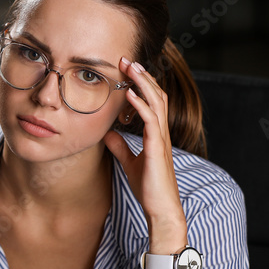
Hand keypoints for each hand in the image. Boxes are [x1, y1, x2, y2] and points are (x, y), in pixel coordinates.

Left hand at [103, 57, 186, 247]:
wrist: (160, 209)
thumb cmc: (148, 188)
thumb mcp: (129, 162)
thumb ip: (120, 147)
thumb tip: (107, 134)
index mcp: (156, 134)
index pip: (151, 100)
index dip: (140, 83)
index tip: (125, 69)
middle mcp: (161, 132)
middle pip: (156, 94)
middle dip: (141, 75)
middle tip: (126, 59)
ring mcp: (161, 139)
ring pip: (156, 102)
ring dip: (142, 82)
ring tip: (130, 67)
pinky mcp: (157, 148)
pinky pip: (151, 121)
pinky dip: (141, 104)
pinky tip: (129, 93)